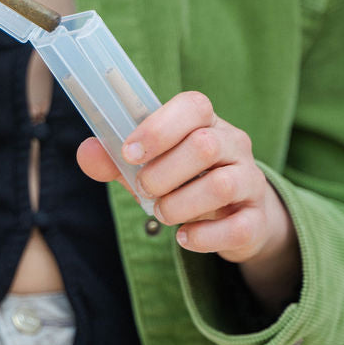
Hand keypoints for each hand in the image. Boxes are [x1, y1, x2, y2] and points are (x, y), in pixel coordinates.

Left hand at [77, 91, 299, 307]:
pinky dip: (204, 236)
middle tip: (145, 189)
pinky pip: (238, 226)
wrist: (236, 217)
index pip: (193, 106)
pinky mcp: (257, 219)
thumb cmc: (185, 182)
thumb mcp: (149, 167)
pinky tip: (184, 238)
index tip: (129, 153)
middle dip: (163, 173)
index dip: (158, 128)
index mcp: (206, 123)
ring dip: (180, 204)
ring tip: (163, 212)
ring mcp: (251, 181)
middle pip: (205, 145)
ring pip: (221, 185)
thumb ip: (116, 160)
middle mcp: (234, 145)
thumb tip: (86, 152)